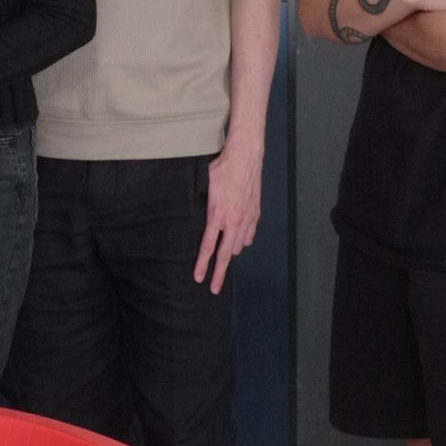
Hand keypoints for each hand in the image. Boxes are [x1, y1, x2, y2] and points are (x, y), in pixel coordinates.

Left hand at [194, 132, 262, 293]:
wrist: (245, 157)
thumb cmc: (221, 168)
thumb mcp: (203, 186)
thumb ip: (199, 203)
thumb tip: (189, 213)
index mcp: (217, 215)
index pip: (207, 247)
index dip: (202, 264)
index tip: (198, 278)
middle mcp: (234, 221)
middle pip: (225, 255)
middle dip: (219, 273)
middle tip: (214, 288)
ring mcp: (247, 219)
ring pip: (238, 246)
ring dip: (230, 254)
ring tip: (223, 262)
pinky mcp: (255, 214)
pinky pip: (249, 235)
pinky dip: (243, 241)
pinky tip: (238, 243)